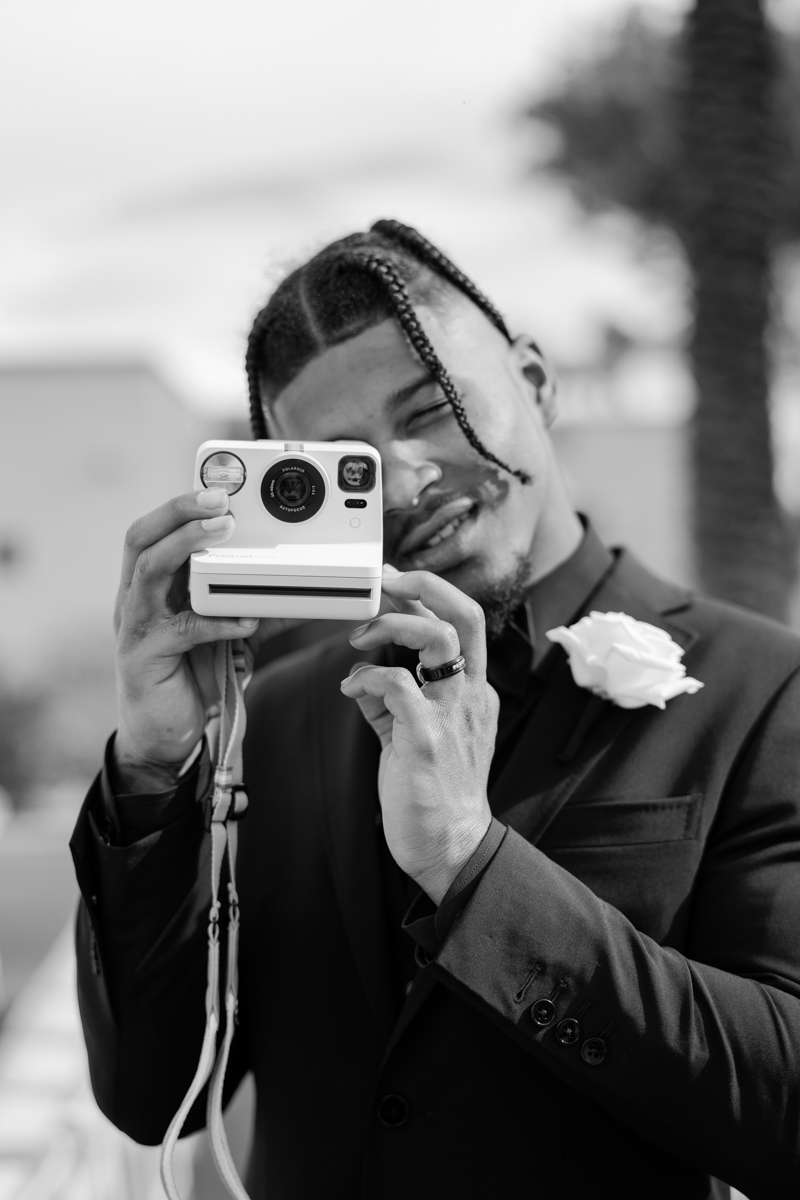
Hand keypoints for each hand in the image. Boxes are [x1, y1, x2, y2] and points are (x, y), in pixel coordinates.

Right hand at [113, 488, 304, 787]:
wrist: (163, 739)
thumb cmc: (192, 677)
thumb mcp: (228, 634)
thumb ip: (256, 607)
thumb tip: (307, 590)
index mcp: (152, 584)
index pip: (156, 528)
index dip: (181, 502)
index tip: (219, 483)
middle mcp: (136, 597)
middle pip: (141, 535)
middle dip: (178, 509)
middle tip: (219, 497)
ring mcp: (136, 625)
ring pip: (149, 570)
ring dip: (187, 544)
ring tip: (224, 529)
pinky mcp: (145, 658)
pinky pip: (181, 629)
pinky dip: (216, 620)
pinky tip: (245, 619)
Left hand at [340, 568, 497, 903]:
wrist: (450, 847)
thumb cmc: (434, 792)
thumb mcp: (414, 734)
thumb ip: (391, 701)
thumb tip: (359, 677)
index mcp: (473, 691)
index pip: (461, 623)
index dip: (427, 593)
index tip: (394, 582)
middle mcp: (470, 695)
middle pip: (466, 615)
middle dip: (424, 584)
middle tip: (386, 580)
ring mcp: (452, 714)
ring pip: (438, 636)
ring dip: (392, 624)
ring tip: (360, 638)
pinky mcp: (427, 737)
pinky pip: (396, 683)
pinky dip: (366, 678)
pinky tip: (351, 691)